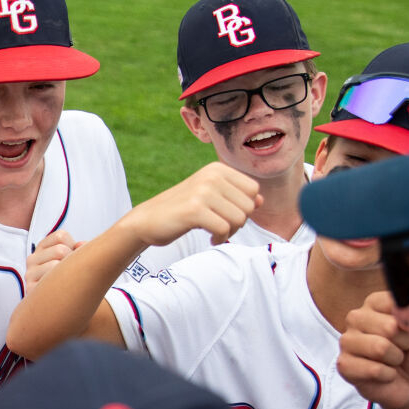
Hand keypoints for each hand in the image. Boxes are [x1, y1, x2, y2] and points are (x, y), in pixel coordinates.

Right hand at [26, 228, 78, 289]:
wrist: (61, 307)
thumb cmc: (71, 280)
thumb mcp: (74, 259)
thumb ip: (80, 249)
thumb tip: (82, 245)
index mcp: (41, 248)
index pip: (61, 236)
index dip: (74, 247)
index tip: (74, 259)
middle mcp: (32, 259)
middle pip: (60, 250)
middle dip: (72, 261)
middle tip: (72, 274)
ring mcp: (29, 274)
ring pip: (55, 264)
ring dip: (67, 275)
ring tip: (67, 284)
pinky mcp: (29, 289)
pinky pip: (50, 282)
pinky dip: (61, 286)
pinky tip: (62, 292)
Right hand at [120, 162, 259, 246]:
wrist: (147, 220)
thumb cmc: (181, 210)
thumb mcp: (210, 197)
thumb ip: (236, 196)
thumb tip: (261, 200)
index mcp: (217, 169)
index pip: (253, 190)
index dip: (245, 208)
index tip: (227, 216)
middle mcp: (211, 176)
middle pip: (249, 206)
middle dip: (239, 223)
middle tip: (221, 228)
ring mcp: (202, 192)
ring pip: (239, 219)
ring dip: (230, 232)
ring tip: (215, 234)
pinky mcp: (194, 210)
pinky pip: (224, 229)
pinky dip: (220, 239)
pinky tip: (210, 240)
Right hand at [337, 290, 408, 408]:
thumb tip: (401, 320)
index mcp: (375, 302)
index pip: (396, 305)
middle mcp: (356, 317)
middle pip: (389, 327)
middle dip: (404, 343)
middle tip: (403, 350)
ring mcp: (346, 341)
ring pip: (380, 348)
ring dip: (396, 360)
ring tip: (394, 362)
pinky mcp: (344, 364)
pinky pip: (374, 370)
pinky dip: (388, 376)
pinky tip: (386, 375)